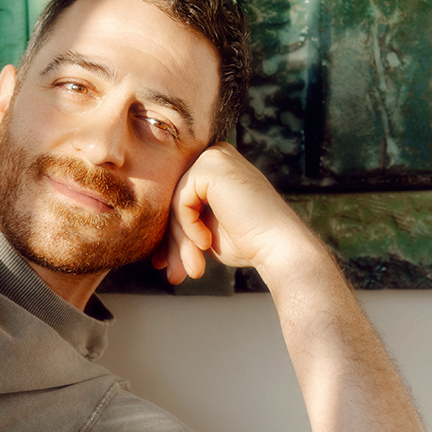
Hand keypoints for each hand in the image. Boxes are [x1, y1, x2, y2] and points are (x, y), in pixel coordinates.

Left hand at [152, 142, 312, 285]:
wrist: (279, 247)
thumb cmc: (249, 242)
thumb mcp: (204, 232)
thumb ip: (180, 227)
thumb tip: (152, 250)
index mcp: (212, 167)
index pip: (176, 199)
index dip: (170, 235)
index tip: (167, 266)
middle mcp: (213, 155)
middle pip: (172, 200)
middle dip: (173, 243)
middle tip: (176, 275)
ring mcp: (213, 157)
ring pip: (173, 204)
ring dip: (180, 241)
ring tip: (193, 269)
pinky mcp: (211, 166)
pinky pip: (180, 202)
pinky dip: (188, 227)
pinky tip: (206, 241)